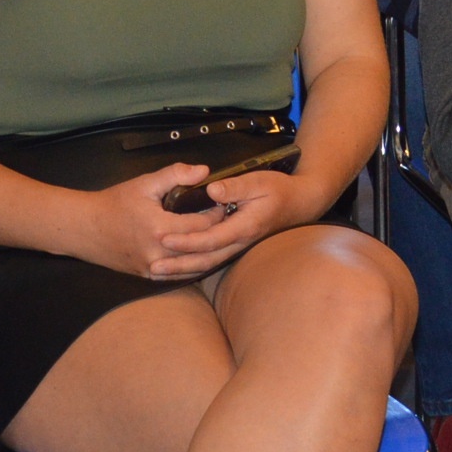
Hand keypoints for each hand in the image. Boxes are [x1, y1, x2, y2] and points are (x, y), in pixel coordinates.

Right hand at [60, 163, 237, 277]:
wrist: (85, 229)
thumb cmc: (114, 204)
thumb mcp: (145, 183)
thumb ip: (176, 175)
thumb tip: (204, 171)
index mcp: (160, 230)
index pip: (202, 226)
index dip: (217, 215)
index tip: (225, 204)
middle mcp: (159, 254)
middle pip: (201, 249)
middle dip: (217, 234)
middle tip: (228, 220)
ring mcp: (154, 269)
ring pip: (192, 267)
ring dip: (209, 253)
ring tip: (219, 236)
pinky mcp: (148, 276)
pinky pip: (178, 275)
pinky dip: (193, 265)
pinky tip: (202, 254)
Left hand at [140, 168, 318, 279]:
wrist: (300, 204)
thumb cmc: (279, 190)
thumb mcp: (259, 181)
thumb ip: (235, 187)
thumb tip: (212, 191)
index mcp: (244, 226)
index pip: (210, 238)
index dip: (186, 240)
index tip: (163, 237)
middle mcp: (240, 242)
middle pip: (205, 259)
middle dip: (178, 264)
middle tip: (152, 265)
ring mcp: (238, 247)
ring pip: (207, 264)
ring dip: (182, 269)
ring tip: (157, 271)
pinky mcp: (235, 247)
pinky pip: (211, 260)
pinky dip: (192, 266)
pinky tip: (175, 268)